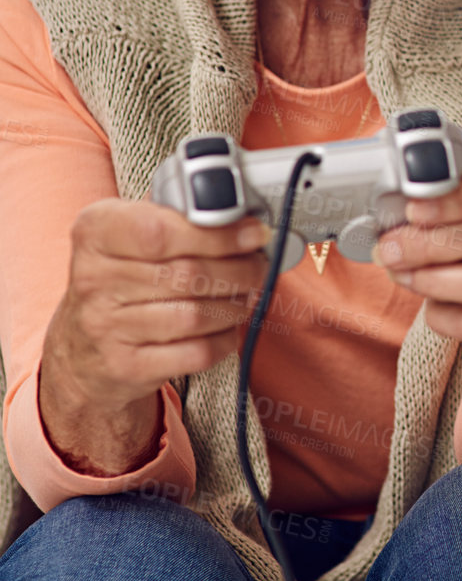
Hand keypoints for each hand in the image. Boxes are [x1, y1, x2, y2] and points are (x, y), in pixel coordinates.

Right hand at [41, 199, 269, 470]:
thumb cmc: (121, 275)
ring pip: (196, 315)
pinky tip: (227, 325)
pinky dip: (224, 338)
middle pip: (188, 274)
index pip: (161, 231)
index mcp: (96, 232)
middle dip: (240, 269)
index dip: (218, 233)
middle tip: (259, 265)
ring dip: (235, 304)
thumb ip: (177, 214)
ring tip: (246, 293)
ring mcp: (105, 327)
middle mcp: (92, 279)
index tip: (254, 233)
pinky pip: (195, 352)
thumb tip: (241, 213)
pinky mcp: (125, 367)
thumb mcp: (132, 230)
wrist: (81, 345)